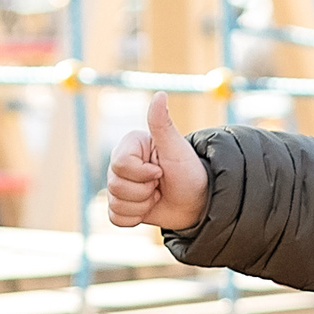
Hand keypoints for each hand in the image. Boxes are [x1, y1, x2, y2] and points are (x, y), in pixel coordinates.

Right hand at [104, 91, 210, 234]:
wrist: (198, 202)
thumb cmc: (190, 172)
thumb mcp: (176, 149)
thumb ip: (162, 124)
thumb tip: (160, 94)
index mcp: (129, 146)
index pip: (120, 165)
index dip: (143, 174)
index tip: (161, 172)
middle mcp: (120, 164)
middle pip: (115, 186)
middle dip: (144, 192)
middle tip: (160, 185)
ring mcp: (119, 185)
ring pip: (116, 203)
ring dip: (142, 206)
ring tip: (157, 196)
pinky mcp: (122, 205)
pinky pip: (116, 218)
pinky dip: (134, 218)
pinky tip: (149, 209)